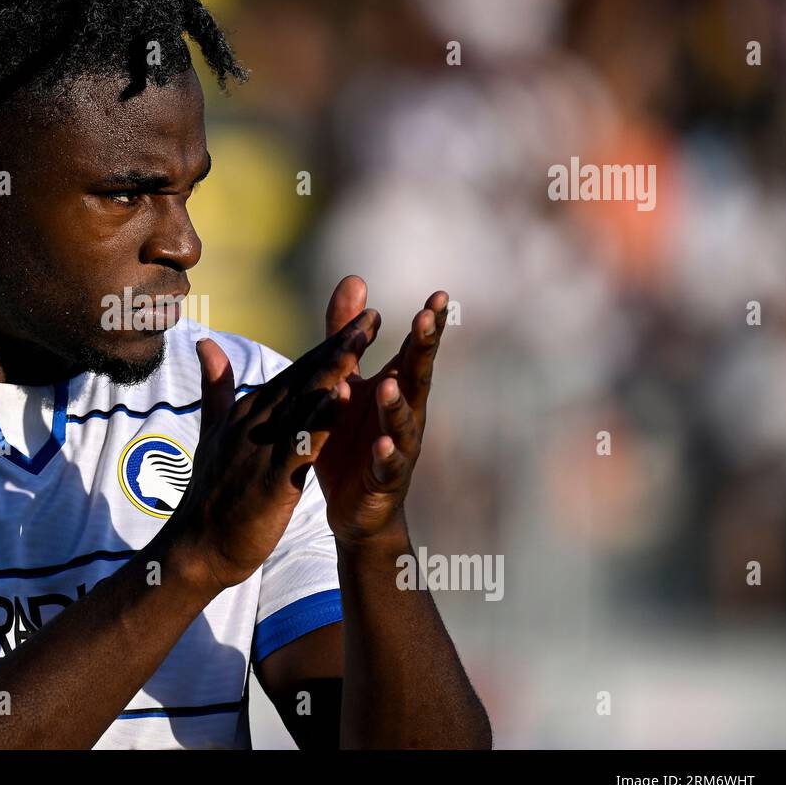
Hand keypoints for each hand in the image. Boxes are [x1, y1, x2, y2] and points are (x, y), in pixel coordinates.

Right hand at [167, 310, 377, 593]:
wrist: (197, 547)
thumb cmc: (210, 493)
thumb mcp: (213, 432)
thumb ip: (215, 387)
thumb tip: (204, 342)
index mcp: (249, 410)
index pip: (296, 370)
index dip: (329, 344)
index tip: (360, 319)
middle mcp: (256, 420)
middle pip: (304, 377)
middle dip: (339, 346)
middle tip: (372, 317)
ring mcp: (262, 447)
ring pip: (304, 403)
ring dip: (333, 372)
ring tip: (361, 345)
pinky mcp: (272, 478)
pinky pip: (300, 444)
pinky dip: (320, 421)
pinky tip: (342, 402)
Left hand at [313, 275, 448, 546]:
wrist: (353, 506)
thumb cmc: (352, 436)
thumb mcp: (346, 379)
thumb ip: (347, 335)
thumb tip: (355, 278)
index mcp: (396, 388)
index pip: (414, 351)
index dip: (428, 325)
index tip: (439, 296)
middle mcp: (405, 414)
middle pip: (417, 377)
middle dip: (423, 349)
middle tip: (427, 319)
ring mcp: (399, 447)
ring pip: (402, 422)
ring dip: (396, 404)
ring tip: (389, 385)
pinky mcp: (385, 479)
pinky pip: (388, 466)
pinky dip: (386, 455)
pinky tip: (383, 445)